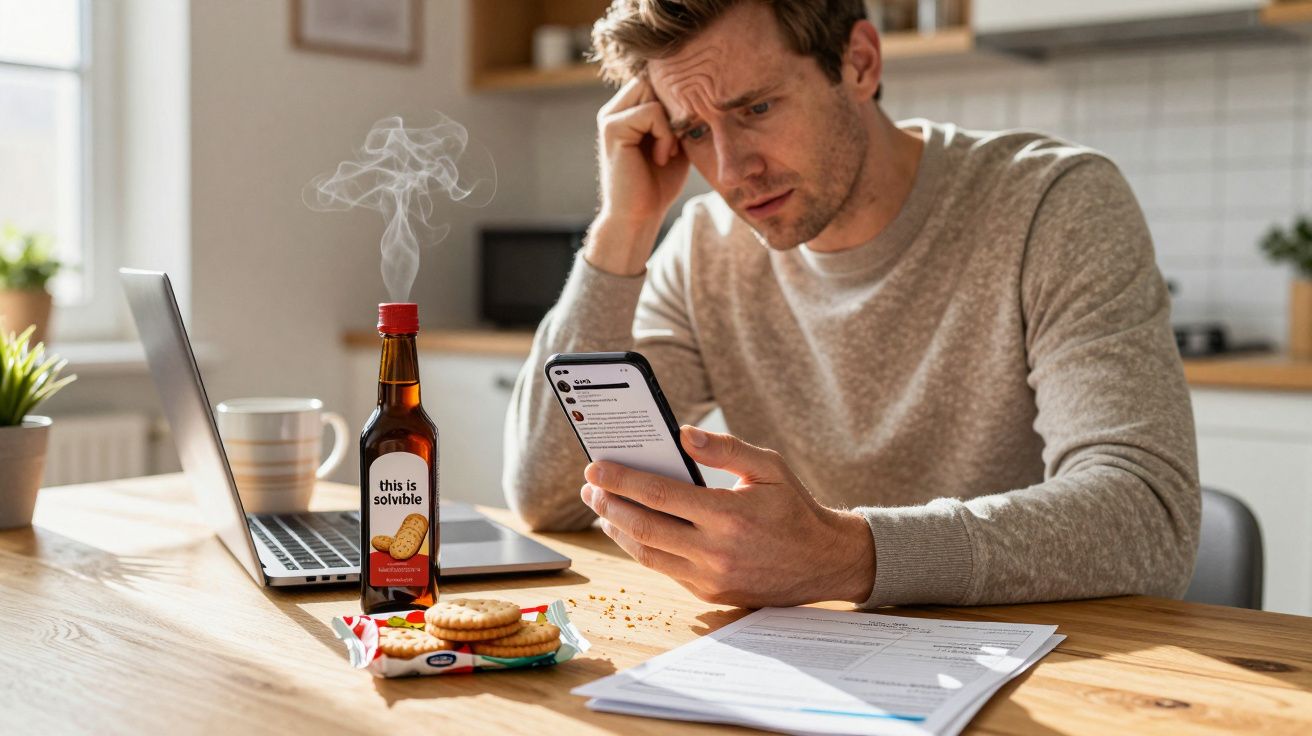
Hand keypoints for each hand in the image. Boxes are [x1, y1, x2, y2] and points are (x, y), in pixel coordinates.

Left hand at [579, 426, 875, 607]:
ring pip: (647, 554)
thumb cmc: (794, 508)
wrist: (823, 561)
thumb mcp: (769, 467)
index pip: (660, 496)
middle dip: (609, 505)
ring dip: (617, 530)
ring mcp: (711, 577)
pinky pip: (664, 570)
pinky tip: (629, 530)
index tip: (596, 467)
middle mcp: (716, 551)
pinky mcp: (710, 593)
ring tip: (601, 508)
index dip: (622, 480)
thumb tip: (682, 434)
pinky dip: (640, 548)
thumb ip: (725, 448)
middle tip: (590, 487)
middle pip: (644, 527)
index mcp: (729, 516)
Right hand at [587, 76, 691, 276]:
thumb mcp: (675, 143)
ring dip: (671, 122)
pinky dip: (665, 135)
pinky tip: (662, 157)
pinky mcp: (613, 128)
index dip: (677, 101)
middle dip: (674, 108)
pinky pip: (651, 111)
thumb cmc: (659, 184)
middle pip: (654, 80)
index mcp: (626, 111)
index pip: (657, 81)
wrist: (640, 216)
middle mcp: (614, 110)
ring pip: (653, 92)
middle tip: (678, 141)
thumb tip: (702, 90)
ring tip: (669, 151)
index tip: (683, 134)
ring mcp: (610, 117)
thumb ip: (679, 116)